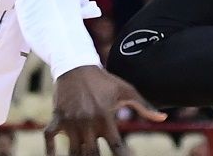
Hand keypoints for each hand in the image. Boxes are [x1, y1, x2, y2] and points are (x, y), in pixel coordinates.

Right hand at [46, 66, 165, 155]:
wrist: (76, 64)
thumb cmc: (104, 80)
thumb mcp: (126, 90)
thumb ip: (144, 106)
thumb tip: (163, 118)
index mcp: (105, 117)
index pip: (116, 146)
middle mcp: (88, 122)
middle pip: (92, 154)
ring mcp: (71, 121)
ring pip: (73, 151)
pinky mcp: (57, 117)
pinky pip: (49, 137)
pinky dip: (50, 149)